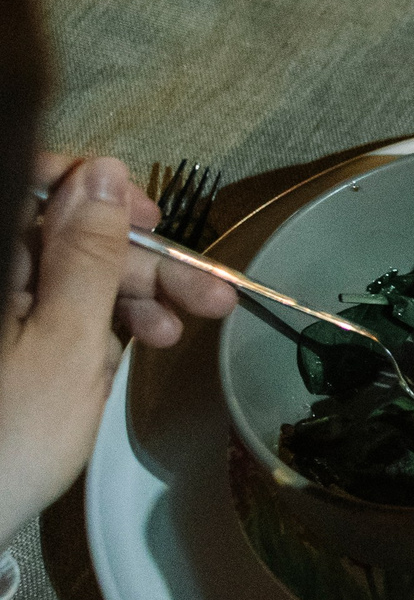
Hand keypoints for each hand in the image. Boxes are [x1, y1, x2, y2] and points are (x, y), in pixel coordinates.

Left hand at [26, 153, 239, 347]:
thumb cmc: (26, 428)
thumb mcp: (66, 338)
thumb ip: (88, 255)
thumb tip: (106, 170)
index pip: (36, 192)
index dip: (93, 189)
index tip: (150, 217)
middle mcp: (6, 279)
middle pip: (72, 239)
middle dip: (141, 259)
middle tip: (207, 287)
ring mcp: (21, 312)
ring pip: (86, 275)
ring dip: (143, 294)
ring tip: (180, 329)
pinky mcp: (39, 344)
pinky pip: (85, 311)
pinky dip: (123, 320)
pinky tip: (157, 336)